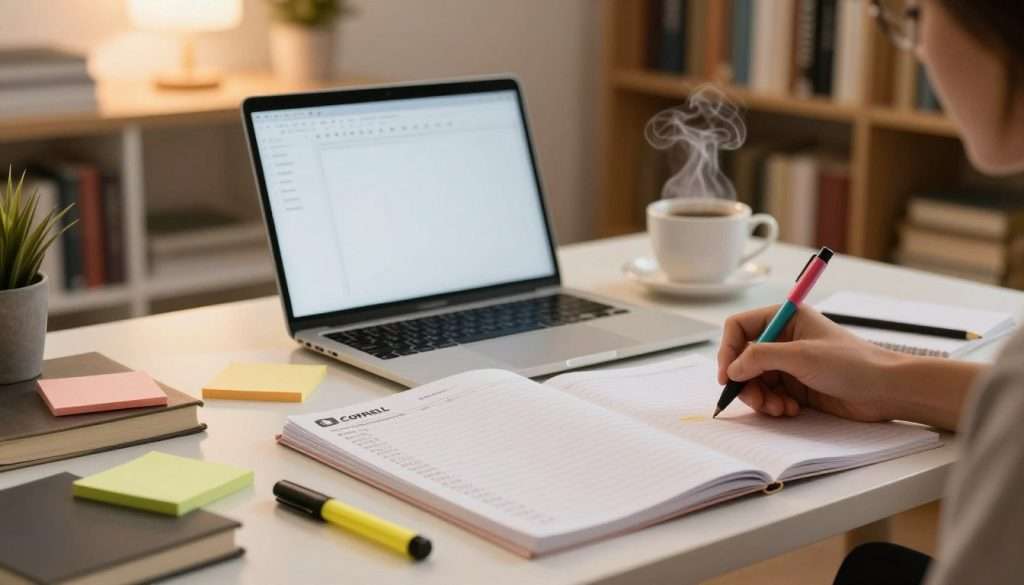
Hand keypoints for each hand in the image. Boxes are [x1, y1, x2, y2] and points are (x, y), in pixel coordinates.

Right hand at [716, 305, 904, 421]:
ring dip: (760, 397)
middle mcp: (783, 338)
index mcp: (785, 318)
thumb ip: (761, 357)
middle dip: (746, 382)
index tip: (728, 376)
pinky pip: (769, 395)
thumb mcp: (802, 356)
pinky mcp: (795, 385)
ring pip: (753, 380)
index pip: (739, 327)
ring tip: (778, 408)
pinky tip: (791, 410)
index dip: (728, 351)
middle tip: (756, 401)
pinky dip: (773, 405)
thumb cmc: (853, 364)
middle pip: (743, 358)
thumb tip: (733, 368)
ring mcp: (789, 363)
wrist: (886, 391)